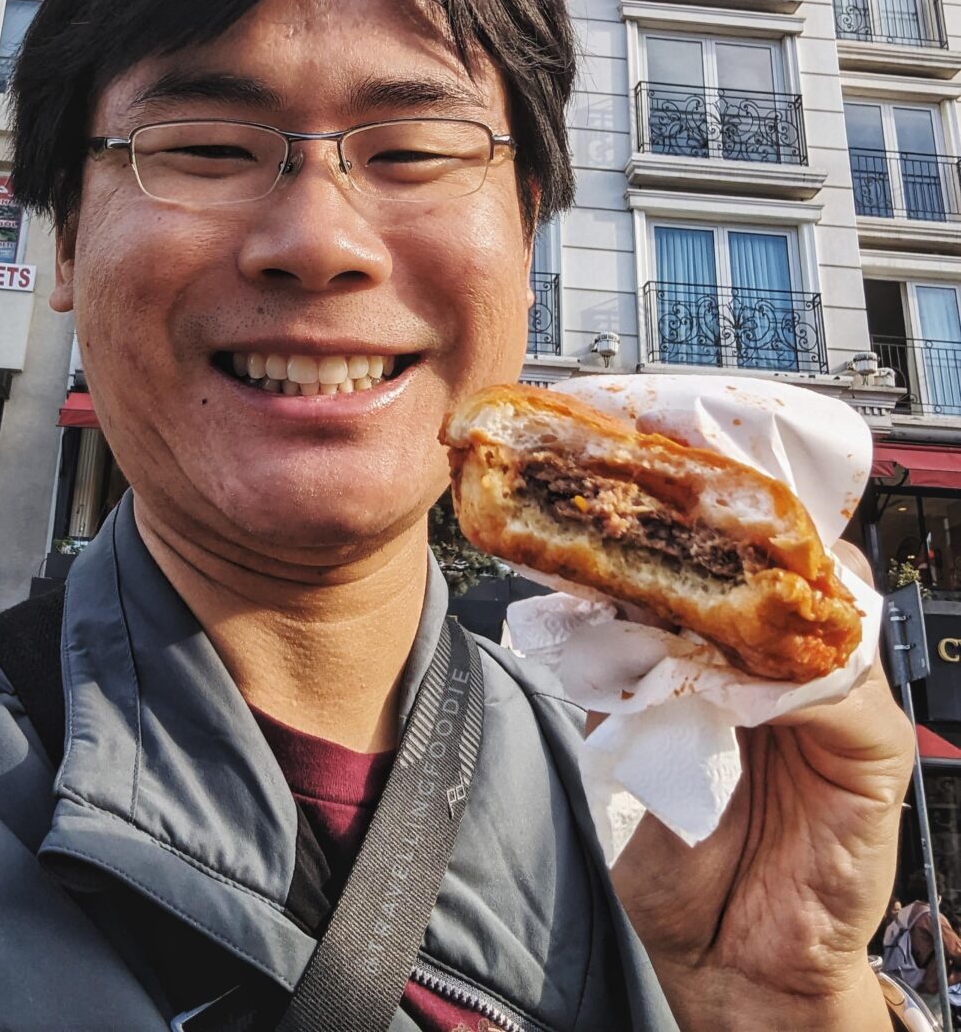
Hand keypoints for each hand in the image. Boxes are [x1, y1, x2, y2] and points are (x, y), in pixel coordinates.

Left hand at [608, 544, 913, 1031]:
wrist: (728, 958)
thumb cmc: (684, 855)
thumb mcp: (631, 746)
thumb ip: (629, 678)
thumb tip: (594, 609)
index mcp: (736, 658)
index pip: (738, 570)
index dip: (700, 535)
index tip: (644, 509)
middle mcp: (792, 668)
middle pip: (789, 572)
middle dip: (736, 546)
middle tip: (674, 530)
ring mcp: (839, 703)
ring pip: (821, 616)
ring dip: (759, 605)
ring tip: (696, 600)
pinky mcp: (874, 751)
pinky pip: (846, 694)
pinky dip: (793, 683)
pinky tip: (743, 693)